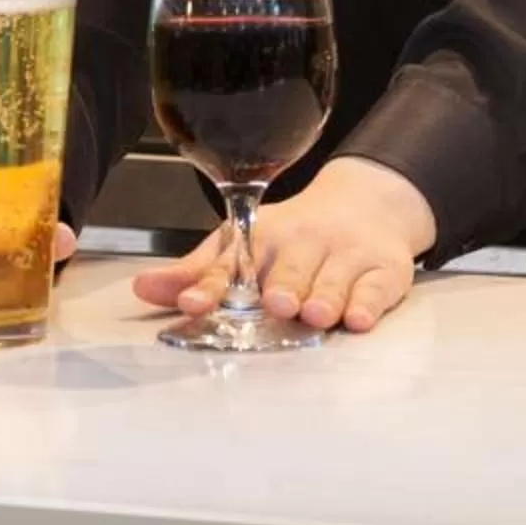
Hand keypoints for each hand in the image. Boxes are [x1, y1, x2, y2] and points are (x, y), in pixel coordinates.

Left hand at [131, 158, 437, 335]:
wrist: (366, 207)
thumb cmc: (293, 238)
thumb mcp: (243, 244)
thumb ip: (196, 272)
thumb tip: (141, 289)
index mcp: (264, 235)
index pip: (233, 260)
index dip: (211, 284)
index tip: (193, 303)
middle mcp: (305, 242)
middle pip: (290, 267)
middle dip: (282, 285)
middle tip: (276, 302)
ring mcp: (347, 255)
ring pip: (333, 279)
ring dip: (324, 296)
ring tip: (314, 314)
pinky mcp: (384, 270)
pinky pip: (376, 288)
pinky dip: (367, 303)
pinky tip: (357, 317)